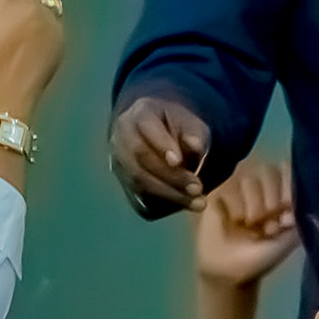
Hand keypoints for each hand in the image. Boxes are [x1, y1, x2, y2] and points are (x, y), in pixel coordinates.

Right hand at [0, 0, 66, 119]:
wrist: (3, 99)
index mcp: (8, 3)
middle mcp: (35, 7)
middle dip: (11, 1)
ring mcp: (53, 22)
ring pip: (40, 4)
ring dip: (28, 12)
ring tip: (15, 36)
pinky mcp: (62, 38)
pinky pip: (52, 21)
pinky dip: (41, 26)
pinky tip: (29, 45)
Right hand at [112, 94, 214, 214]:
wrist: (160, 133)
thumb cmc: (178, 125)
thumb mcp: (190, 121)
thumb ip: (193, 132)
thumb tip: (195, 146)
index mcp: (139, 114)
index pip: (146, 129)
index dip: (161, 145)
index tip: (179, 161)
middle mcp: (122, 139)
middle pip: (140, 161)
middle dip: (170, 177)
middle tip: (198, 188)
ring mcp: (119, 165)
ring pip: (139, 184)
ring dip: (170, 196)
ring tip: (199, 203)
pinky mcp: (126, 186)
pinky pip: (140, 200)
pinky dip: (163, 205)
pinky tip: (185, 205)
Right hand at [197, 157, 299, 290]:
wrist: (232, 274)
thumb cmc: (263, 254)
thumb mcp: (290, 238)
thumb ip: (301, 215)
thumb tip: (306, 197)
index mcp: (282, 190)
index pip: (290, 169)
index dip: (289, 186)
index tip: (288, 208)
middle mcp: (261, 184)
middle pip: (269, 170)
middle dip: (271, 198)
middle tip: (269, 225)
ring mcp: (238, 188)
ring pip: (249, 177)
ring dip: (254, 203)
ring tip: (253, 226)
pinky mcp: (218, 195)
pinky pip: (229, 187)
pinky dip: (237, 206)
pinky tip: (236, 222)